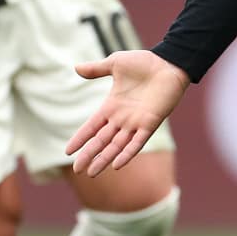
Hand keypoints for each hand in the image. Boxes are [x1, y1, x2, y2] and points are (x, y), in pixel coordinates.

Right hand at [65, 50, 190, 176]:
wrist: (168, 63)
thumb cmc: (143, 63)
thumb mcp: (115, 64)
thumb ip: (96, 69)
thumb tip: (76, 68)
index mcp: (112, 106)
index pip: (92, 126)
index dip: (80, 138)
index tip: (68, 151)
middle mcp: (122, 118)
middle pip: (101, 141)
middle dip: (89, 154)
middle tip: (78, 169)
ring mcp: (135, 123)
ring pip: (116, 146)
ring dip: (104, 159)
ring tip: (91, 173)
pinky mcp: (150, 124)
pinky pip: (137, 143)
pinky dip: (127, 154)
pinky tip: (116, 165)